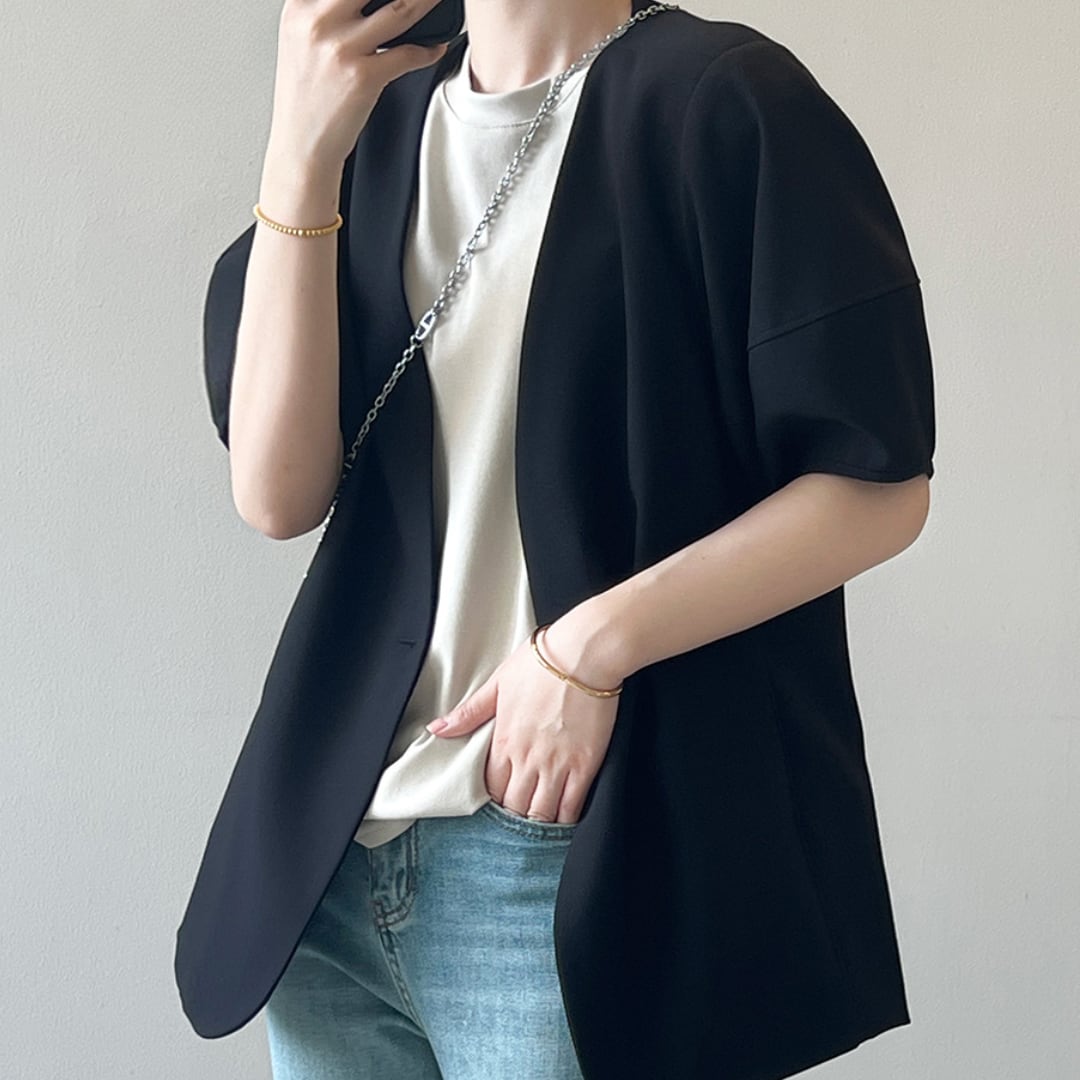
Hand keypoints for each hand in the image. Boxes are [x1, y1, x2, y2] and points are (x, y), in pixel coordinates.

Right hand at [269, 0, 451, 170]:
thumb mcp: (300, 41)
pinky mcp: (363, 78)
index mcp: (300, 7)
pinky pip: (409, 54)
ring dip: (428, 2)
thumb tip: (363, 1)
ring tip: (440, 1)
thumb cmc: (306, 98)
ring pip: (400, 9)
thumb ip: (325, 11)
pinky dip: (429, 50)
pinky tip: (436, 46)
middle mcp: (317, 22)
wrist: (302, 147)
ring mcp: (341, 49)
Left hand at [425, 619, 624, 824]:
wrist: (583, 654)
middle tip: (520, 812)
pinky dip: (566, 818)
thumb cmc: (541, 664)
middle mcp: (527, 759)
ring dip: (538, 821)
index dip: (495, 797)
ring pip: (541, 813)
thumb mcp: (497, 684)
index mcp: (503, 741)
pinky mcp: (585, 765)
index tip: (502, 797)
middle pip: (514, 807)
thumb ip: (468, 713)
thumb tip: (437, 728)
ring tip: (540, 820)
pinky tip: (564, 818)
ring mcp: (557, 765)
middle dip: (515, 814)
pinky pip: (573, 806)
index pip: (491, 788)